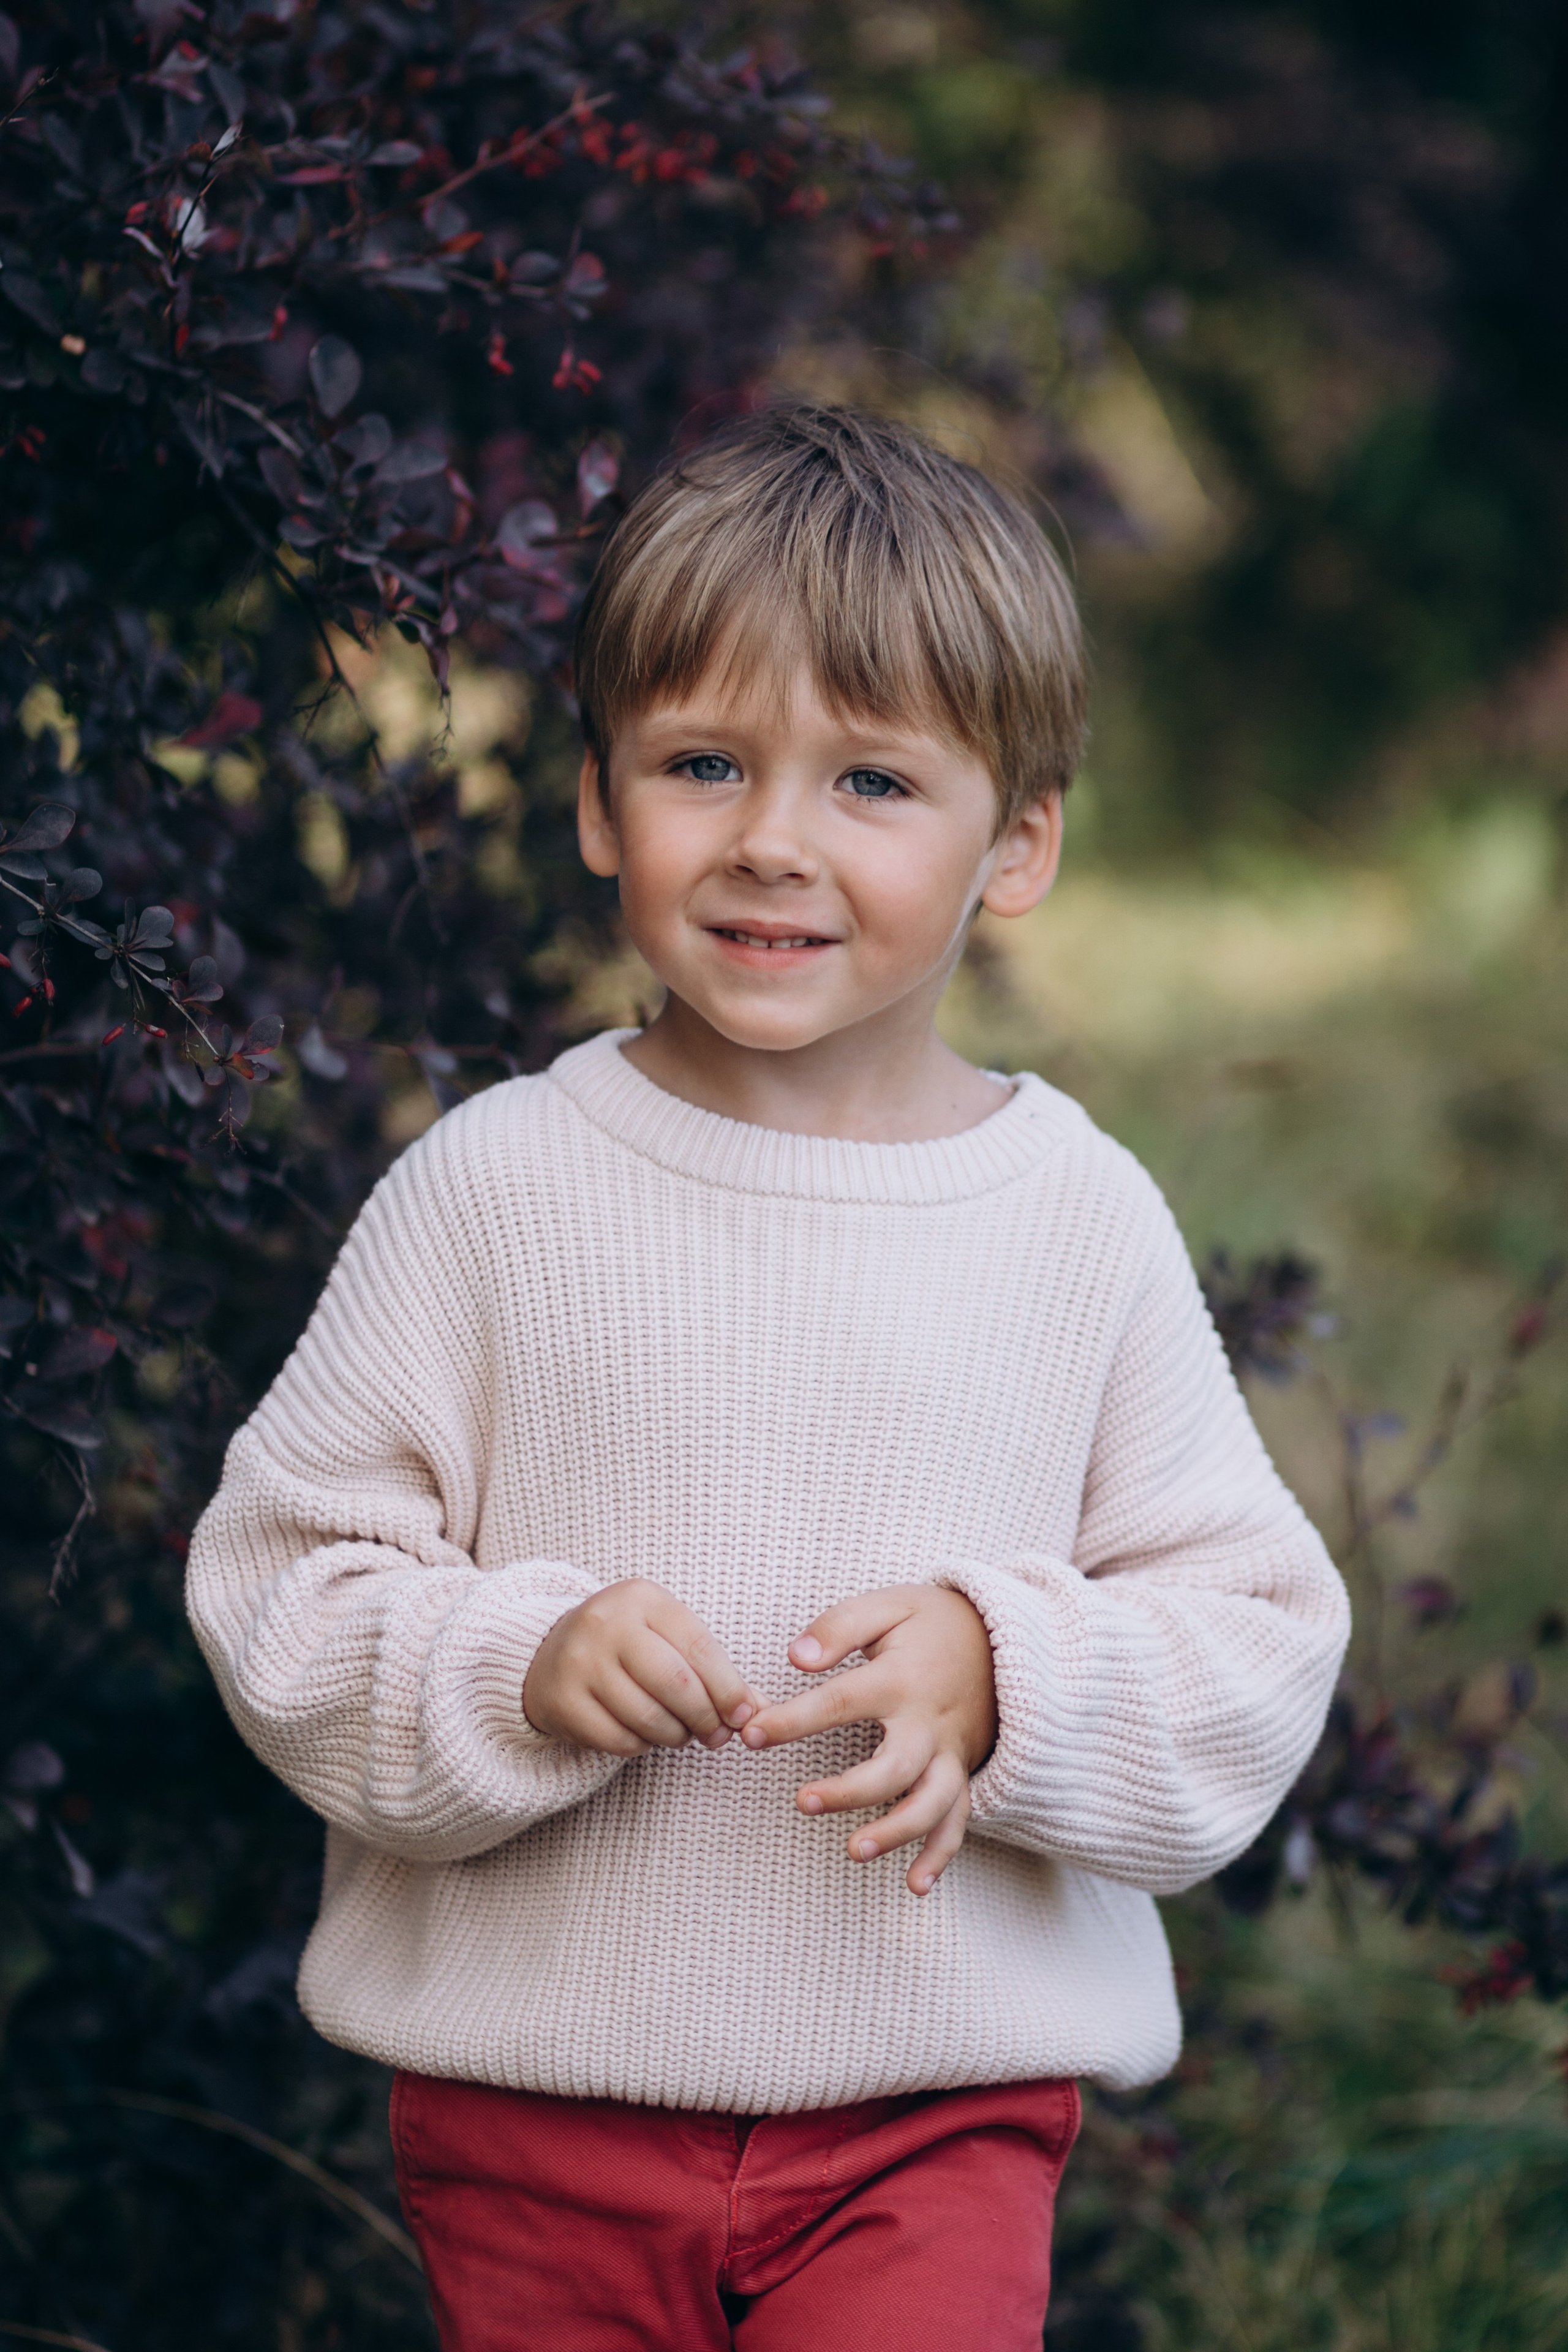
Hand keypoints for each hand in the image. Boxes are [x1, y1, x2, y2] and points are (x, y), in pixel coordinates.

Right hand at [523, 1578, 760, 1756]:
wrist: (551, 1654)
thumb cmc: (630, 1647)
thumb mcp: (669, 1638)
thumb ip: (714, 1671)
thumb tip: (761, 1713)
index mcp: (643, 1598)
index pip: (699, 1646)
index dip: (729, 1687)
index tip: (744, 1715)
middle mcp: (607, 1624)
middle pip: (676, 1684)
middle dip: (706, 1717)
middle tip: (716, 1734)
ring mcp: (580, 1662)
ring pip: (649, 1718)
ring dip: (677, 1736)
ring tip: (681, 1733)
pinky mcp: (563, 1701)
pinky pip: (620, 1740)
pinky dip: (643, 1746)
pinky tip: (645, 1734)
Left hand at [740, 1585, 996, 1895]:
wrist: (1003, 1640)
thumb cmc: (932, 1623)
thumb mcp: (889, 1606)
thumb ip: (840, 1627)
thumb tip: (795, 1657)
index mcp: (901, 1679)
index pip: (841, 1702)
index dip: (793, 1720)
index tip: (751, 1734)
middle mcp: (927, 1723)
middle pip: (893, 1767)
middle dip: (849, 1791)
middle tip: (801, 1802)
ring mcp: (948, 1753)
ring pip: (930, 1803)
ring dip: (895, 1832)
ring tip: (854, 1850)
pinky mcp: (960, 1773)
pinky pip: (957, 1821)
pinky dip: (940, 1855)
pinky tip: (914, 1886)